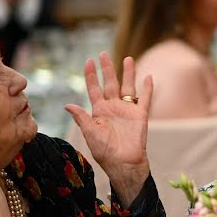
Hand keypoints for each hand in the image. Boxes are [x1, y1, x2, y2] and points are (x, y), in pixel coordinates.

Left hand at [65, 53, 152, 205]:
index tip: (89, 61)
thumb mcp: (90, 133)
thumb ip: (82, 118)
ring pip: (128, 87)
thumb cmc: (105, 151)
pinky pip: (145, 99)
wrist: (123, 163)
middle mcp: (113, 107)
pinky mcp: (140, 115)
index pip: (94, 88)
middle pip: (110, 83)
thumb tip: (68, 105)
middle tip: (104, 54)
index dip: (91, 75)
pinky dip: (147, 89)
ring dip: (128, 73)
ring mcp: (127, 110)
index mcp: (99, 111)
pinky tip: (149, 77)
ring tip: (128, 59)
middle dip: (108, 69)